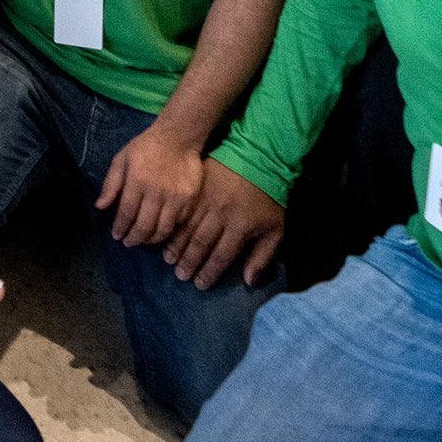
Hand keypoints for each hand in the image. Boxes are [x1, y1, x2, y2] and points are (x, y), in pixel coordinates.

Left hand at [97, 121, 205, 249]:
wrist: (178, 138)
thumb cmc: (145, 148)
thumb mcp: (121, 159)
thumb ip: (111, 184)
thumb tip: (100, 206)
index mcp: (136, 182)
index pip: (127, 214)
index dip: (120, 228)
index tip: (116, 236)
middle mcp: (156, 192)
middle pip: (144, 226)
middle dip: (134, 239)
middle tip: (129, 242)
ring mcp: (175, 197)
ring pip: (163, 229)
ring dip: (151, 239)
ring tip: (144, 240)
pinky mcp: (190, 199)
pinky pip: (179, 223)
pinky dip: (170, 231)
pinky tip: (162, 230)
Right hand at [162, 158, 286, 289]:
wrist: (259, 157)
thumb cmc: (269, 198)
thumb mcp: (275, 230)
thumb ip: (262, 257)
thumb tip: (248, 281)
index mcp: (240, 226)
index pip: (221, 256)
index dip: (209, 272)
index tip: (199, 284)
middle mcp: (221, 214)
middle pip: (201, 244)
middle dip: (189, 262)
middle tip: (180, 275)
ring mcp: (207, 199)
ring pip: (187, 227)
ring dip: (176, 246)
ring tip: (169, 260)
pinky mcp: (198, 187)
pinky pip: (182, 209)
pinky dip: (173, 224)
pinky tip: (166, 234)